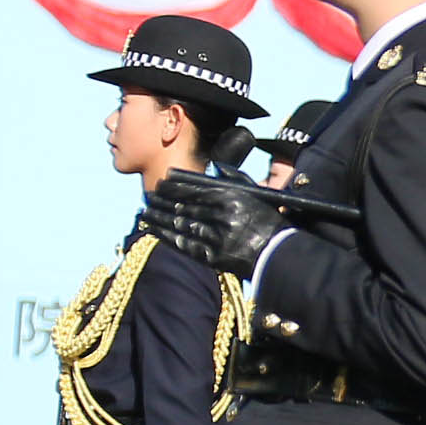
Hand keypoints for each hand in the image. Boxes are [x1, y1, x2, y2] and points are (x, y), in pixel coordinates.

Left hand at [139, 168, 286, 276]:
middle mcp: (222, 217)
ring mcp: (216, 238)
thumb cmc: (271, 223)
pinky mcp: (213, 257)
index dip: (173, 187)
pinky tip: (153, 230)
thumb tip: (216, 167)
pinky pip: (183, 244)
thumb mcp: (258, 195)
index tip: (160, 184)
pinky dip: (166, 236)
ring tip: (145, 212)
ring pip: (179, 224)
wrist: (280, 254)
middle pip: (183, 206)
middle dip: (161, 201)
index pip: (194, 190)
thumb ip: (236, 179)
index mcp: (232, 199)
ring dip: (159, 217)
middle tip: (147, 196)